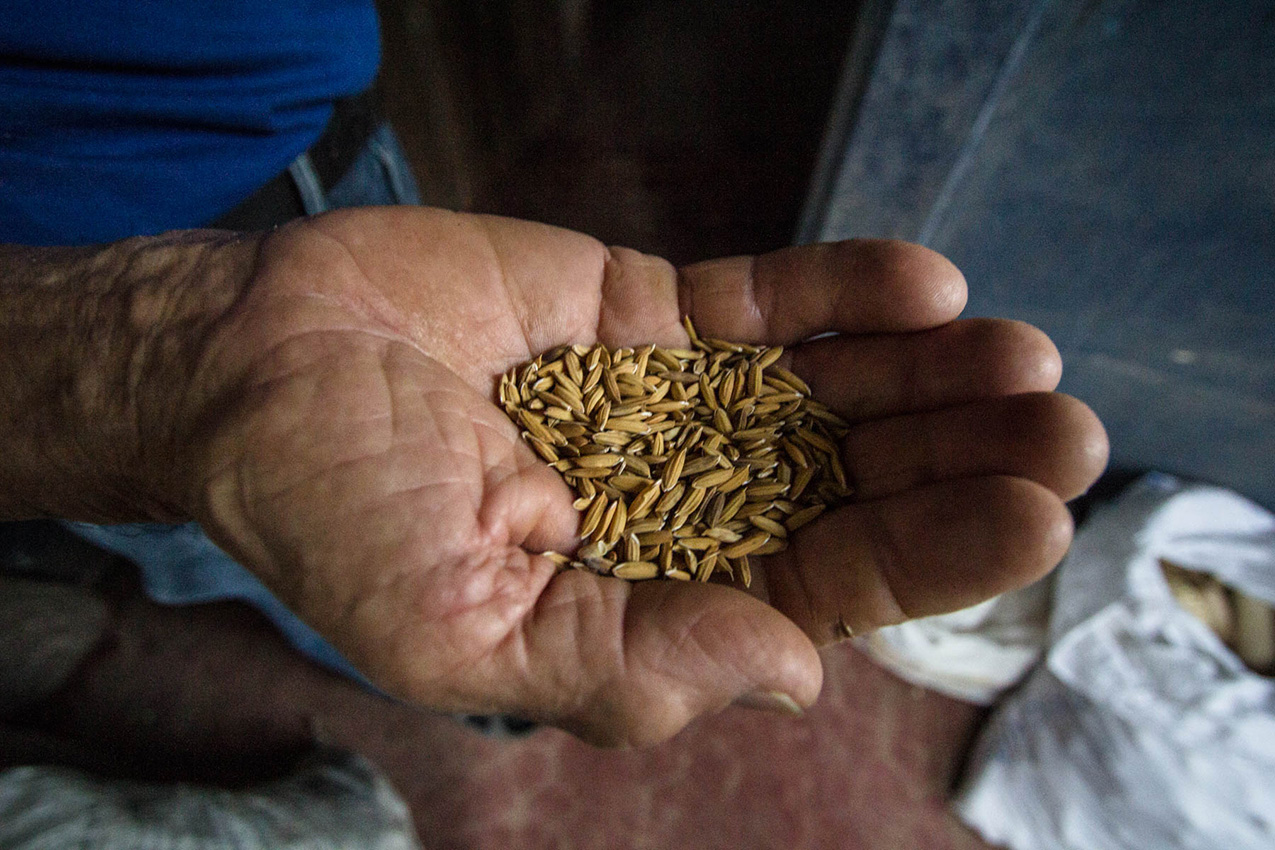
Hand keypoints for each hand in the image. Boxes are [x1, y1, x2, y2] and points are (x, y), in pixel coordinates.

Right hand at [172, 206, 1104, 744]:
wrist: (247, 368)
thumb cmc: (334, 517)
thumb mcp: (461, 639)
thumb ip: (625, 669)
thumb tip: (791, 673)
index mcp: (649, 595)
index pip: (820, 583)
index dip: (929, 554)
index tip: (1032, 514)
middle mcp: (681, 498)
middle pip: (851, 482)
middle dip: (960, 458)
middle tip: (1071, 431)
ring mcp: (672, 397)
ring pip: (827, 388)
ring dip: (929, 374)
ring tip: (1030, 358)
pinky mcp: (642, 305)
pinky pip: (759, 299)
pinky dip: (839, 289)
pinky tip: (926, 290)